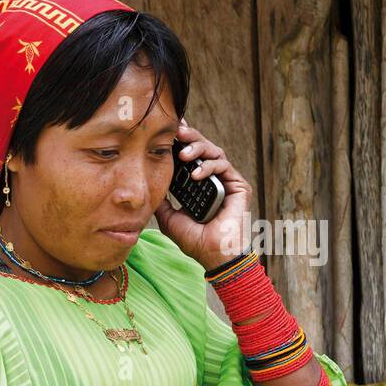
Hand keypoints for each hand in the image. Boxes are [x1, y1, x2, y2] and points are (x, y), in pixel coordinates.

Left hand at [153, 119, 252, 269]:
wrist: (212, 254)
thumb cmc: (193, 239)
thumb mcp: (168, 217)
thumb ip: (161, 199)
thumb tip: (147, 183)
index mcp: (196, 184)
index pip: (188, 158)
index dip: (180, 143)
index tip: (167, 131)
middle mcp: (211, 179)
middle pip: (201, 149)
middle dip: (190, 137)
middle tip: (177, 131)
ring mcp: (225, 181)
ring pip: (214, 152)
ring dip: (198, 149)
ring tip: (184, 155)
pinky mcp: (239, 185)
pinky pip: (224, 166)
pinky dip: (209, 167)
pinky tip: (196, 174)